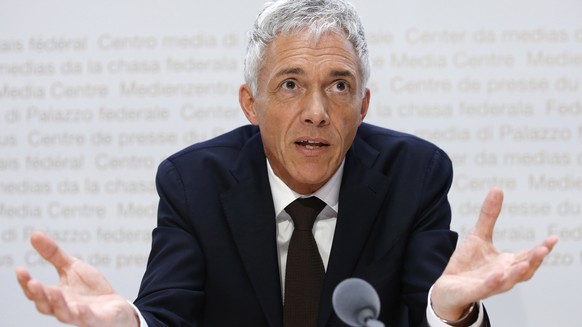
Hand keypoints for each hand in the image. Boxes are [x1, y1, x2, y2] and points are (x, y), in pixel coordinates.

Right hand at [16, 231, 138, 326]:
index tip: (20, 269)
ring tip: (52, 290)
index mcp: (56, 296)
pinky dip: (83, 314)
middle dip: (37, 294)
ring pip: (64, 313)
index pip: (36, 291)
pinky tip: (81, 307)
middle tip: (32, 282)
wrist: (116, 306)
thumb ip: (53, 255)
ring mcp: (80, 315)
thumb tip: (35, 234)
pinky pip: (88, 319)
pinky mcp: (97, 320)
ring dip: (57, 303)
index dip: (26, 282)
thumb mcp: (72, 267)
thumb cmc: (92, 290)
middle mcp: (64, 307)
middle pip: (45, 305)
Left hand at [431, 188, 557, 320]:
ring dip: (517, 273)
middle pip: (523, 270)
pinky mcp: (474, 291)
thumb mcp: (478, 235)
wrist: (447, 287)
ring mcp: (489, 285)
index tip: (553, 239)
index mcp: (507, 263)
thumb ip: (489, 216)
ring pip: (508, 281)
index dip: (541, 249)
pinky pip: (486, 288)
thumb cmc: (467, 263)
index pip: (528, 257)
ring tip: (526, 263)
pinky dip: (493, 282)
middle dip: (534, 260)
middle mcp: (502, 276)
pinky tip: (498, 273)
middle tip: (544, 249)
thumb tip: (498, 189)